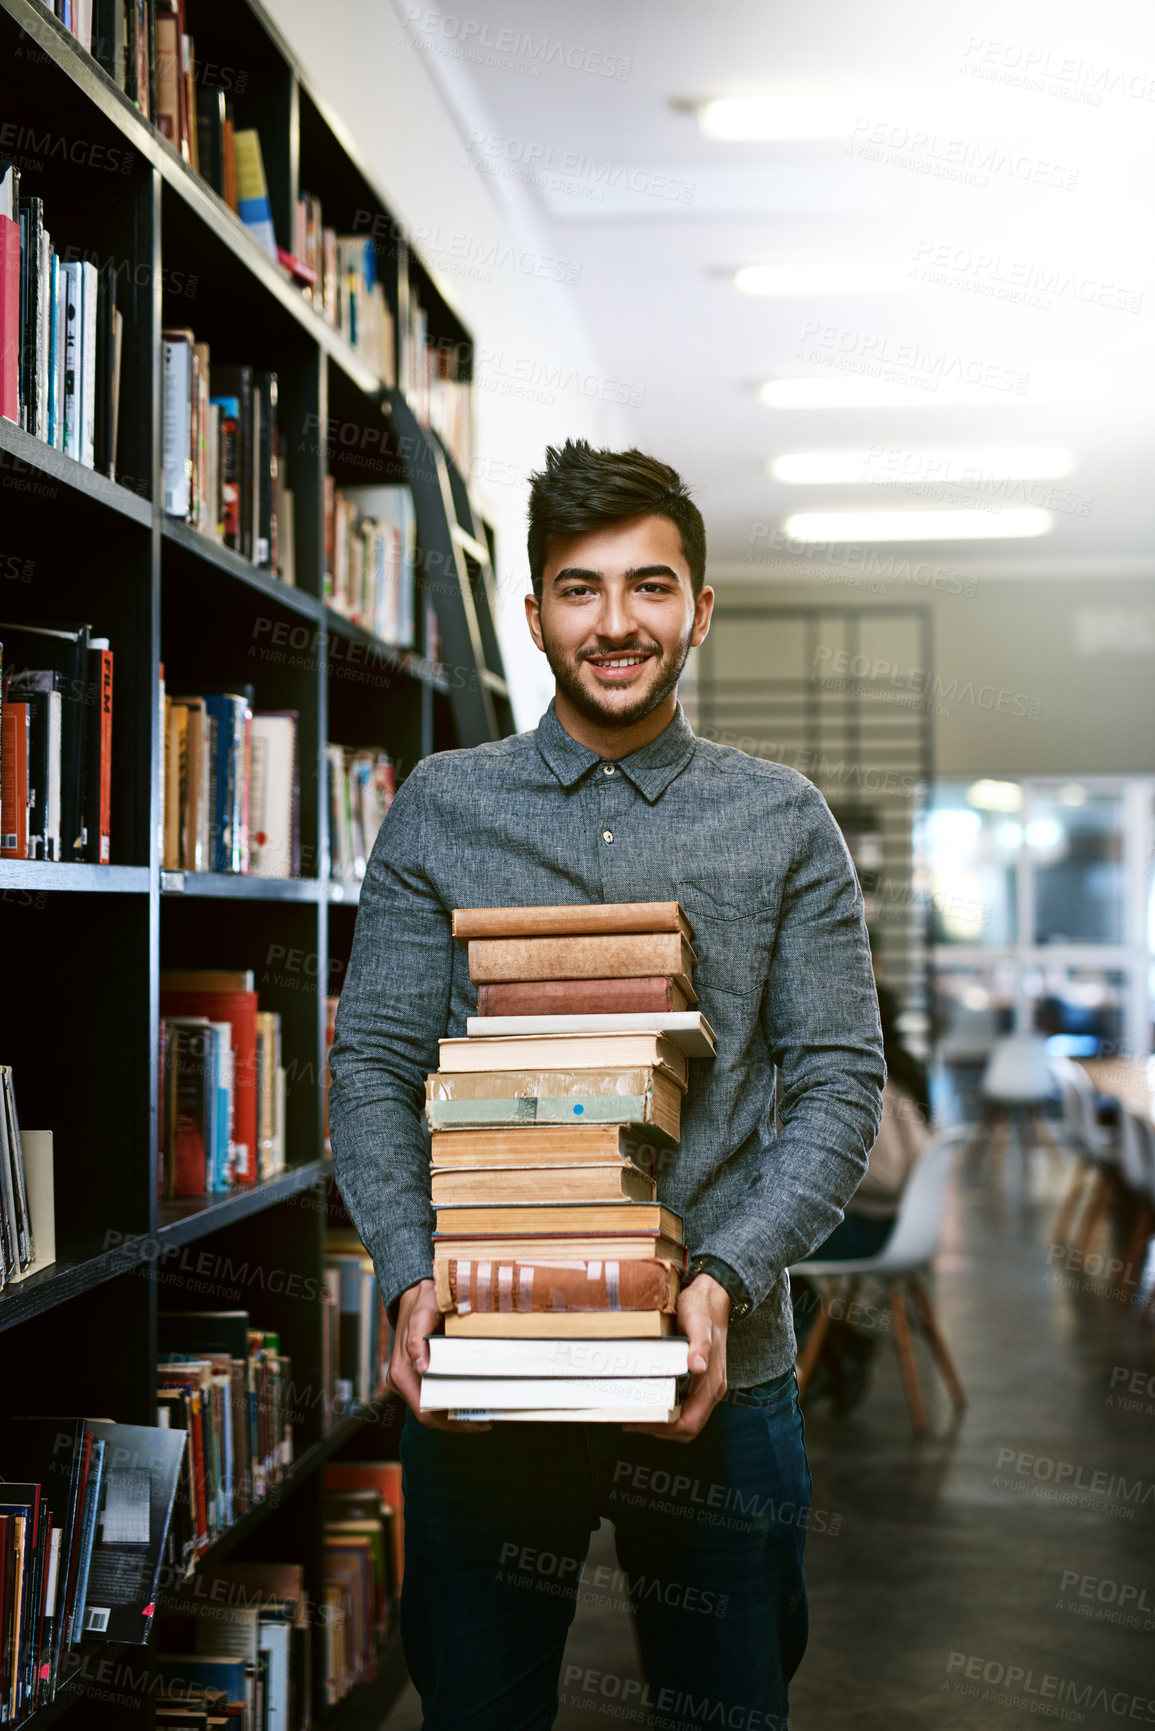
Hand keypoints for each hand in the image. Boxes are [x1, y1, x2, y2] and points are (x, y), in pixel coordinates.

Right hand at [385, 1278, 491, 1431]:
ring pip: (431, 1409)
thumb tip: (421, 1367)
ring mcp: (406, 1380)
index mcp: (401, 1372)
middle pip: (430, 1415)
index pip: (425, 1411)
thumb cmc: (423, 1301)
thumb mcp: (424, 1312)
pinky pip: (432, 1396)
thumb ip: (418, 1338)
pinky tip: (470, 1399)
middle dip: (456, 1421)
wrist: (414, 1294)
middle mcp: (400, 1380)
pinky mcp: (414, 1377)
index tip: (476, 1421)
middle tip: (485, 1421)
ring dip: (454, 1414)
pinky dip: (450, 1402)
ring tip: (482, 1414)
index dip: (450, 1422)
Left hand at [622, 1272, 728, 1442]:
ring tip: (635, 1413)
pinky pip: (683, 1404)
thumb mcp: (698, 1322)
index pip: (689, 1423)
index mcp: (712, 1382)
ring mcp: (706, 1385)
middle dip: (659, 1429)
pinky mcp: (699, 1379)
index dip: (664, 1429)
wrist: (713, 1297)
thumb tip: (698, 1367)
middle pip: (686, 1428)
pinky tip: (649, 1398)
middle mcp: (711, 1389)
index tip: (639, 1421)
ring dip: (661, 1422)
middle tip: (631, 1421)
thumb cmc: (703, 1309)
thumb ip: (700, 1345)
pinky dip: (666, 1408)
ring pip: (685, 1418)